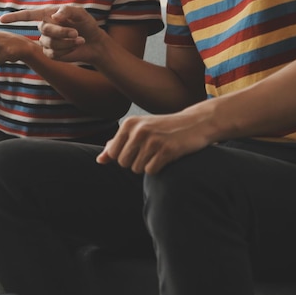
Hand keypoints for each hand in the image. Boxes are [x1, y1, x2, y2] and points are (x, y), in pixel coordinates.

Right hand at [0, 5, 102, 62]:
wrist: (94, 42)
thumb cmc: (87, 24)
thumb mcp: (80, 13)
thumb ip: (67, 10)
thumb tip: (54, 16)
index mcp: (48, 14)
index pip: (28, 15)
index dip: (15, 17)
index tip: (1, 20)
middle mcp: (45, 27)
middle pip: (44, 29)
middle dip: (61, 31)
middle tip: (76, 32)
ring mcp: (47, 42)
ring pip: (49, 42)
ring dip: (66, 42)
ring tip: (79, 39)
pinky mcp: (51, 54)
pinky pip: (53, 53)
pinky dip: (66, 50)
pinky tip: (75, 46)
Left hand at [96, 112, 213, 174]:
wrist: (196, 123)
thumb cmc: (163, 128)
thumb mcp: (138, 130)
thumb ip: (116, 144)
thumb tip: (100, 160)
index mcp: (129, 124)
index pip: (113, 154)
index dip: (124, 156)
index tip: (138, 148)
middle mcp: (139, 131)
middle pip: (124, 163)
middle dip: (135, 162)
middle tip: (150, 151)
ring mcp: (153, 140)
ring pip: (137, 169)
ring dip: (147, 165)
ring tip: (158, 152)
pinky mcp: (167, 150)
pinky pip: (151, 171)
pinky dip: (157, 168)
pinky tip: (166, 157)